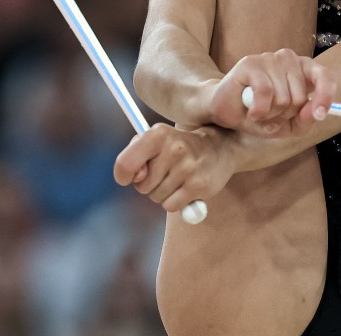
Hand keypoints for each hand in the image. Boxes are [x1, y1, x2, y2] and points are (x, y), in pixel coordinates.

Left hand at [113, 124, 236, 213]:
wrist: (218, 148)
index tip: (129, 177)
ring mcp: (188, 168)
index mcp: (158, 134)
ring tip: (178, 177)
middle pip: (142, 186)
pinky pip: (171, 206)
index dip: (122, 175)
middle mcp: (174, 149)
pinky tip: (186, 187)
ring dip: (163, 192)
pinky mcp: (199, 186)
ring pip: (156, 197)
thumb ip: (135, 154)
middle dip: (149, 184)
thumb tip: (135, 178)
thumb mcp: (155, 139)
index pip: (125, 163)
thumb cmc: (177, 146)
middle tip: (164, 172)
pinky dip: (175, 202)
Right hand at [207, 49, 333, 136]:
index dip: (326, 95)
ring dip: (270, 114)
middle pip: (301, 96)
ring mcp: (269, 58)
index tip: (319, 114)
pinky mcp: (250, 63)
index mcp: (302, 70)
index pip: (324, 76)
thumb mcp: (288, 126)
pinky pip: (265, 92)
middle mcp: (288, 59)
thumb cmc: (260, 116)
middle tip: (270, 114)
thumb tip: (314, 110)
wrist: (227, 112)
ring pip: (283, 97)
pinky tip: (250, 111)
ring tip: (258, 111)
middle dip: (285, 115)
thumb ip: (305, 120)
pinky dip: (259, 110)